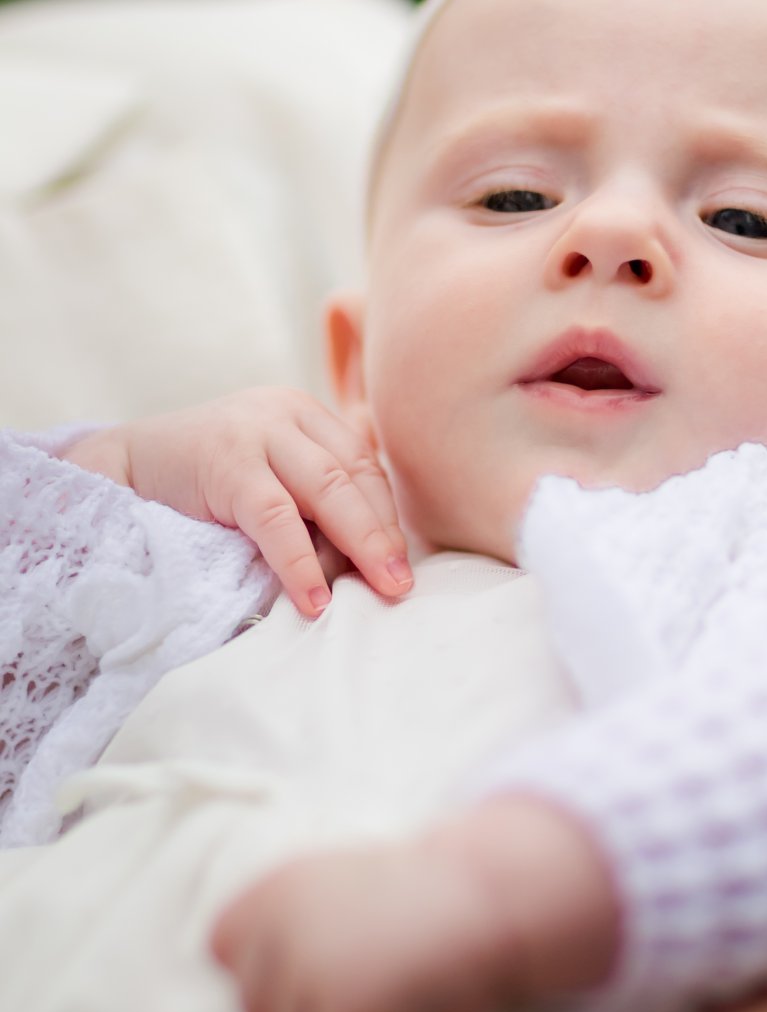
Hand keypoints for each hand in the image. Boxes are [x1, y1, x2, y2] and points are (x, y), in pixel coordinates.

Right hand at [62, 388, 410, 617]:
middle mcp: (286, 413)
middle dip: (384, 533)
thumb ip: (308, 499)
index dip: (385, 516)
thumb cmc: (200, 485)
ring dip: (362, 544)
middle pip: (354, 474)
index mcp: (303, 414)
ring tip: (381, 590)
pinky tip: (315, 598)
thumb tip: (370, 560)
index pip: (362, 465)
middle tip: (403, 584)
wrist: (118, 467)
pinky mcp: (227, 462)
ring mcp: (256, 432)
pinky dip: (300, 562)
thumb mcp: (263, 476)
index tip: (401, 562)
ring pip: (328, 490)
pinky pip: (277, 518)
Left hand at [212, 795, 620, 1011]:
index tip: (327, 975)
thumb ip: (299, 924)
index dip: (271, 974)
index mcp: (276, 884)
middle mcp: (276, 926)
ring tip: (402, 1007)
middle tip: (378, 1000)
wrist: (497, 890)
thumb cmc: (437, 894)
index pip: (224, 947)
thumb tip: (257, 991)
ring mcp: (303, 974)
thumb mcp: (349, 886)